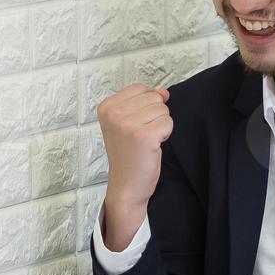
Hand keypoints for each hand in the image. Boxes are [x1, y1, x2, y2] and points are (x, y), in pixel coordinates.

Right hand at [96, 83, 172, 242]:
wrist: (126, 185)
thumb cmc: (128, 155)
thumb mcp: (128, 122)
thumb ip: (144, 101)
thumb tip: (164, 92)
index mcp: (106, 107)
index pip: (140, 88)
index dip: (145, 106)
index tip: (134, 126)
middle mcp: (113, 113)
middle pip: (153, 97)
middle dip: (154, 116)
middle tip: (141, 136)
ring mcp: (127, 124)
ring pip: (163, 109)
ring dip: (160, 126)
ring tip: (146, 141)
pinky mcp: (143, 136)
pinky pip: (168, 123)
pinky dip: (165, 135)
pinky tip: (152, 146)